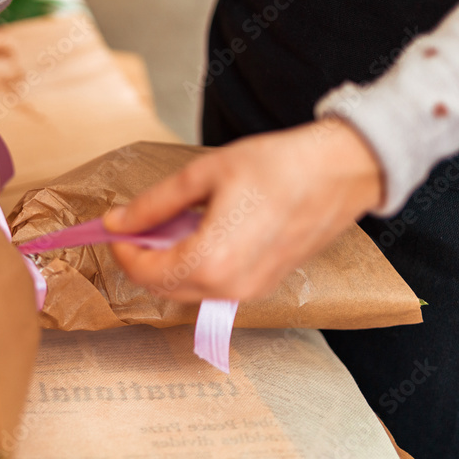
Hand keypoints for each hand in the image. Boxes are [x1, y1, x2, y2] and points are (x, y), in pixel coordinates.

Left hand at [104, 118, 384, 301]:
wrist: (342, 172)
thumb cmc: (278, 166)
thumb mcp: (205, 174)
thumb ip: (155, 204)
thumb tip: (118, 221)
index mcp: (211, 260)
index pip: (145, 272)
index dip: (123, 250)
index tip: (116, 227)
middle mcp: (229, 287)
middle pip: (163, 287)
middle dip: (142, 258)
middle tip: (137, 224)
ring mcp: (249, 292)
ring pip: (187, 291)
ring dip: (167, 264)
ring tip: (171, 225)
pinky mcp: (263, 287)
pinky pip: (214, 287)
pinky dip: (195, 267)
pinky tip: (200, 234)